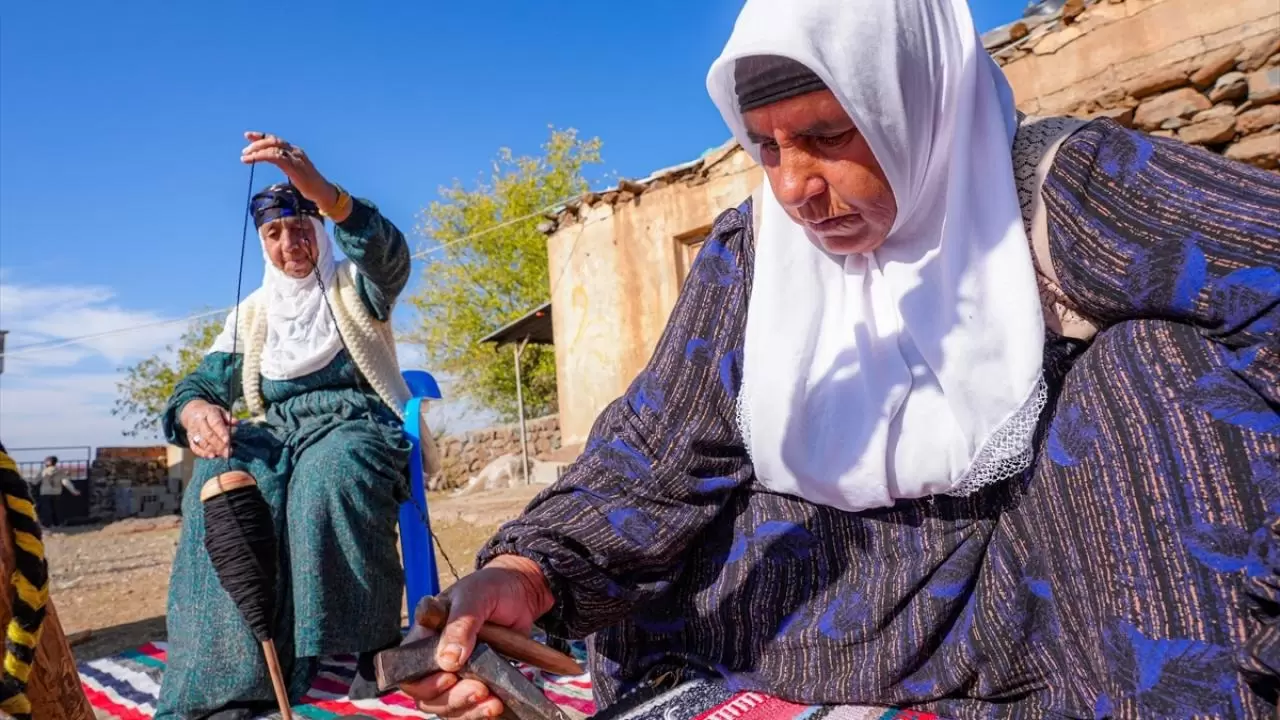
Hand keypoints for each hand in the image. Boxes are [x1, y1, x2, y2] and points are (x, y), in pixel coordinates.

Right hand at [179, 400, 235, 459]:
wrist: (192, 413)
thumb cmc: (211, 413)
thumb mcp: (220, 411)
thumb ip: (228, 417)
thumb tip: (237, 422)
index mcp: (209, 413)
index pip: (215, 423)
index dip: (222, 433)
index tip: (228, 441)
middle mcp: (199, 422)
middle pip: (208, 435)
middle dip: (219, 445)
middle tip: (228, 452)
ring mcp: (193, 431)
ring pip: (202, 443)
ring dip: (213, 450)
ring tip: (223, 455)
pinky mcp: (190, 439)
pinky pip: (195, 448)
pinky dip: (203, 453)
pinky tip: (212, 456)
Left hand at [239, 132, 342, 214]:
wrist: (322, 192)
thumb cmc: (310, 185)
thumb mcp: (296, 171)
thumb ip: (286, 164)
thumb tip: (274, 163)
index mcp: (295, 152)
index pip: (276, 140)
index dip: (261, 136)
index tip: (248, 136)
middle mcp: (295, 151)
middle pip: (273, 140)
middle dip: (257, 143)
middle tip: (245, 151)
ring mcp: (295, 158)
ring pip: (273, 147)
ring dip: (257, 150)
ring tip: (245, 156)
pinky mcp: (293, 166)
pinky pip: (274, 157)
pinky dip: (261, 156)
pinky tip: (252, 159)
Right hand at [402, 555, 554, 718]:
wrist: (522, 592)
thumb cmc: (493, 587)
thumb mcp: (476, 597)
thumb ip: (460, 624)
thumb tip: (447, 660)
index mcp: (426, 634)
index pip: (408, 669)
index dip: (423, 682)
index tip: (449, 678)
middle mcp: (436, 656)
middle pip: (427, 696)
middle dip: (452, 699)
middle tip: (480, 690)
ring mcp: (457, 672)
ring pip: (447, 707)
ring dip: (468, 710)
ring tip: (493, 703)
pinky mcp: (477, 680)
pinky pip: (469, 708)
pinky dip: (480, 712)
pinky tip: (496, 705)